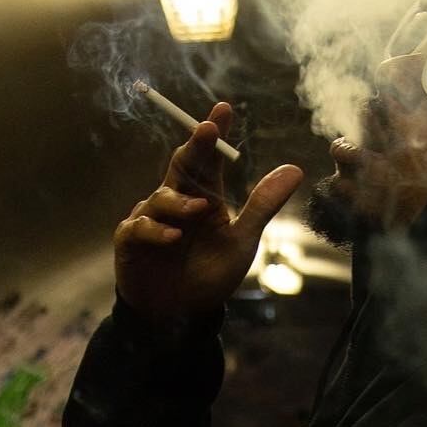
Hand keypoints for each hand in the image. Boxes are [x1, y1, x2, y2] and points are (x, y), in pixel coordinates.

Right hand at [114, 102, 303, 329]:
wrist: (181, 316)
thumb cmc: (209, 276)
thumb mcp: (242, 240)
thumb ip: (263, 205)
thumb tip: (295, 168)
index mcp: (204, 197)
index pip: (209, 159)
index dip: (214, 135)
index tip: (223, 110)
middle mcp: (176, 201)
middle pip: (182, 165)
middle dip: (195, 145)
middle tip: (207, 128)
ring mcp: (151, 218)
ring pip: (163, 196)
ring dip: (182, 201)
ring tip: (200, 210)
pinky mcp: (131, 240)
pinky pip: (140, 227)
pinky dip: (157, 230)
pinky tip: (174, 238)